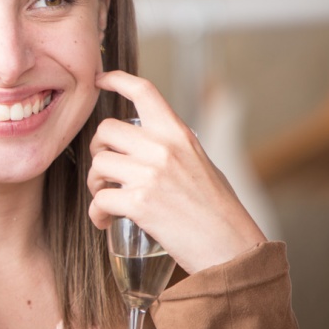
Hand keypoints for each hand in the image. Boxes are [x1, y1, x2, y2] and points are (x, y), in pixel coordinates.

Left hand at [86, 70, 266, 273]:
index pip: (143, 91)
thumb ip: (174, 149)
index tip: (99, 79)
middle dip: (99, 151)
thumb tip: (147, 143)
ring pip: (98, 165)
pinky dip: (96, 214)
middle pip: (106, 130)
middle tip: (105, 171)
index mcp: (179, 134)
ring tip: (107, 199)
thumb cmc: (218, 211)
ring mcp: (150, 174)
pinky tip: (104, 221)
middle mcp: (163, 148)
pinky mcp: (139, 203)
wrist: (232, 249)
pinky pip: (98, 200)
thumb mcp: (202, 164)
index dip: (116, 79)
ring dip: (95, 184)